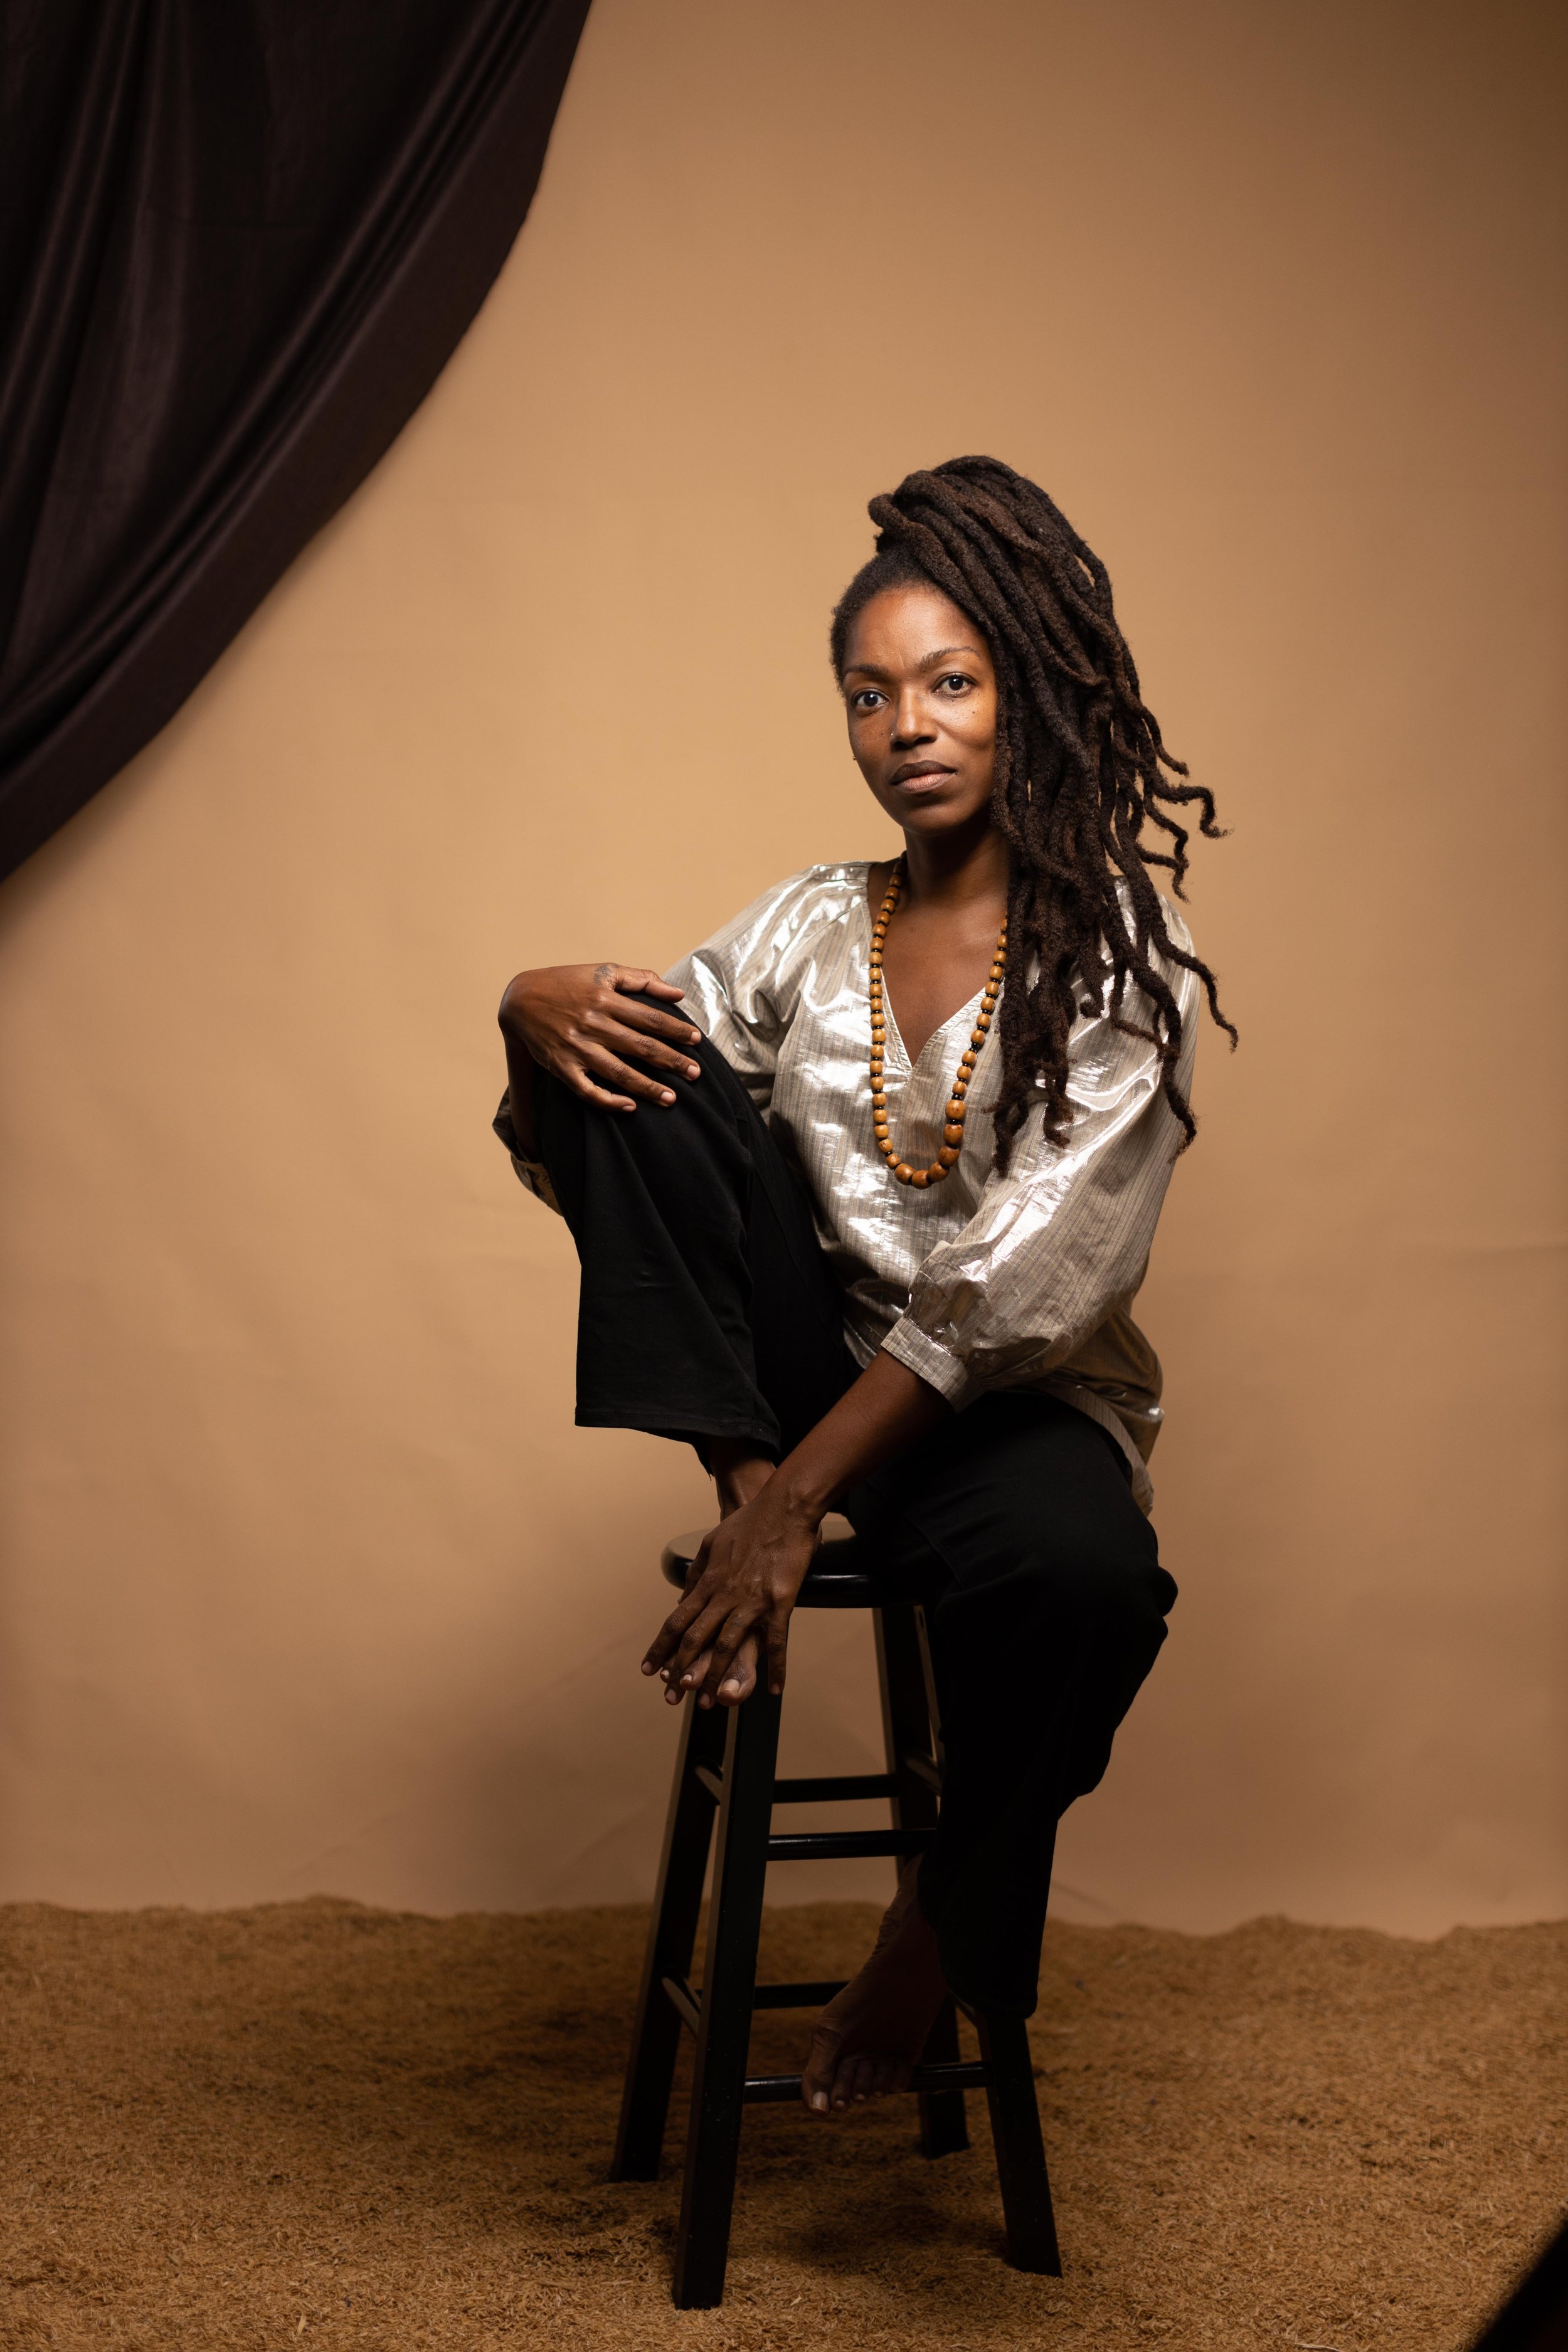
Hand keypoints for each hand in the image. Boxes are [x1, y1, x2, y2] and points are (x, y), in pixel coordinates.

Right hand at [498, 962, 703, 1111]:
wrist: (520, 999)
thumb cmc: (567, 983)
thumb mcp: (603, 972)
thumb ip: (641, 980)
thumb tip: (677, 995)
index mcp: (606, 1000)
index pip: (650, 1018)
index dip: (675, 1031)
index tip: (696, 1041)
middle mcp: (593, 1024)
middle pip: (641, 1047)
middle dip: (671, 1061)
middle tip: (695, 1074)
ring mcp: (577, 1048)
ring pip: (618, 1073)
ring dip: (647, 1087)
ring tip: (671, 1098)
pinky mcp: (561, 1067)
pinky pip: (587, 1091)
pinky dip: (608, 1101)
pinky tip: (630, 1106)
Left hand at [641, 1486, 820, 1706]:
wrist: (784, 1506)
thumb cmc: (749, 1522)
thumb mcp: (713, 1542)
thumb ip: (697, 1571)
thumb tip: (682, 1594)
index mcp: (708, 1581)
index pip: (677, 1621)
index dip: (661, 1648)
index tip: (649, 1669)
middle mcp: (724, 1594)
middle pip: (696, 1639)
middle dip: (681, 1671)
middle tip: (672, 1696)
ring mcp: (751, 1600)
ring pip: (727, 1646)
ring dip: (716, 1677)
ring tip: (710, 1702)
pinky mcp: (779, 1602)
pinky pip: (775, 1641)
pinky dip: (775, 1667)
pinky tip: (774, 1689)